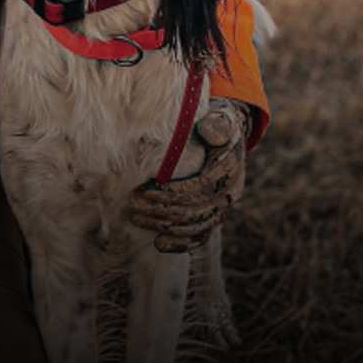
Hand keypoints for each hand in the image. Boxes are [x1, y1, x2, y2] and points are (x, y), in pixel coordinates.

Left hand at [127, 98, 248, 252]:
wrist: (228, 137)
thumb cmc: (218, 125)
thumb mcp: (221, 118)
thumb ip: (216, 124)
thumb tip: (209, 132)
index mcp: (230, 170)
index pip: (202, 188)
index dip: (173, 194)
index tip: (145, 192)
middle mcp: (229, 193)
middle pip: (196, 212)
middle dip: (162, 211)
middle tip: (132, 205)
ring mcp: (223, 208)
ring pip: (195, 226)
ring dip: (164, 226)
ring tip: (136, 218)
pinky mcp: (214, 217)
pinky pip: (200, 236)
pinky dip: (180, 244)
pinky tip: (158, 244)